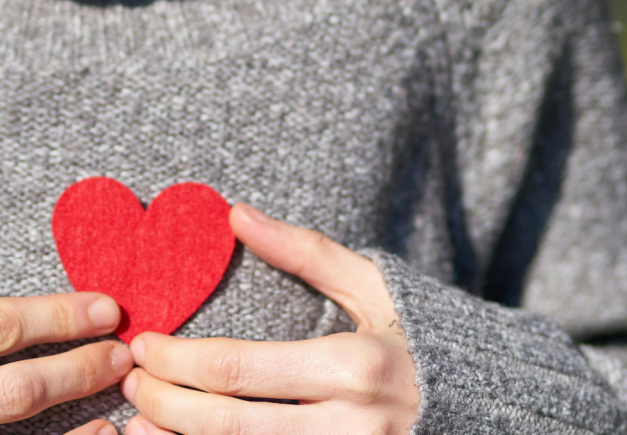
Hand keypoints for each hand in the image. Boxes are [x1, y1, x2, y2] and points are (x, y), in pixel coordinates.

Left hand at [121, 204, 418, 434]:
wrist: (498, 410)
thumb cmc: (424, 340)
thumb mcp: (375, 287)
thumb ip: (305, 251)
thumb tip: (237, 213)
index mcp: (354, 367)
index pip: (236, 368)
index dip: (176, 360)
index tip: (143, 345)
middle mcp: (351, 426)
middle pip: (228, 423)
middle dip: (165, 403)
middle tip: (129, 383)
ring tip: (138, 424)